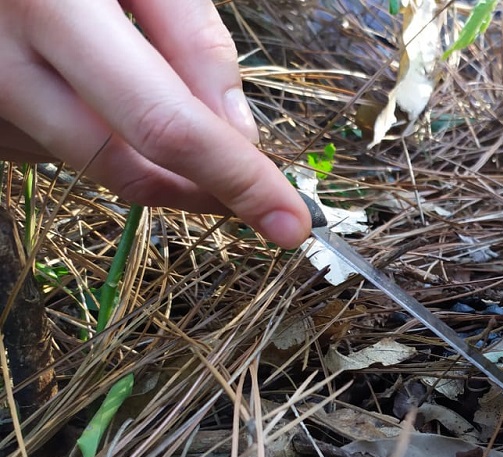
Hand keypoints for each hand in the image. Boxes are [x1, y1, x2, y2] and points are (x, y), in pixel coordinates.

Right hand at [0, 0, 310, 247]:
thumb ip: (191, 39)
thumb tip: (241, 137)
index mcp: (49, 2)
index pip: (163, 124)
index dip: (235, 180)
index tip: (288, 221)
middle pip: (124, 166)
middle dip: (201, 190)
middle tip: (254, 192)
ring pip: (86, 165)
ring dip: (148, 158)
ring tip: (159, 94)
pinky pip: (45, 148)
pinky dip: (93, 136)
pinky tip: (93, 88)